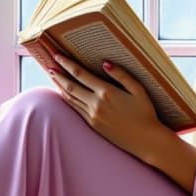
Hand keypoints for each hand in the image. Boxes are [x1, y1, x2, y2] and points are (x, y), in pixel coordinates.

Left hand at [49, 53, 168, 162]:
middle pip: (70, 86)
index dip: (67, 63)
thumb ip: (121, 74)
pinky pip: (75, 109)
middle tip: (49, 66)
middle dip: (58, 74)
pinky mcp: (92, 125)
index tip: (57, 55)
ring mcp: (92, 116)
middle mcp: (96, 104)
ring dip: (60, 86)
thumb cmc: (145, 113)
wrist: (145, 140)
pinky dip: (67, 99)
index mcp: (106, 92)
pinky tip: (65, 93)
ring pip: (70, 98)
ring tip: (53, 77)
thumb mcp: (138, 89)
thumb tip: (104, 63)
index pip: (80, 74)